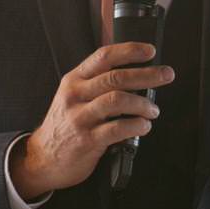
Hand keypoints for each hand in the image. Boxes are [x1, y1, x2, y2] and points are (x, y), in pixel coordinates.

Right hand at [10, 42, 174, 198]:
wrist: (43, 157)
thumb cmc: (65, 125)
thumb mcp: (72, 97)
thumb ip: (96, 84)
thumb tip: (135, 74)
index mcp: (74, 80)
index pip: (103, 56)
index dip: (129, 51)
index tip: (150, 51)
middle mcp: (75, 95)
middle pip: (115, 77)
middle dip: (147, 74)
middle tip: (166, 75)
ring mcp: (80, 118)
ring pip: (117, 100)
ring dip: (143, 103)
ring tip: (153, 110)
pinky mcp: (87, 140)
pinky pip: (117, 128)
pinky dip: (136, 125)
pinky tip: (143, 126)